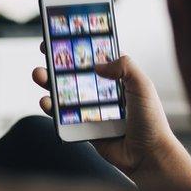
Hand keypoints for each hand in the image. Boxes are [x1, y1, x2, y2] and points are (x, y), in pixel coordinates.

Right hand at [33, 43, 190, 190]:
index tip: (63, 34)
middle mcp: (102, 91)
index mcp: (118, 78)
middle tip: (46, 51)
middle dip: (58, 61)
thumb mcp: (143, 86)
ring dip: (49, 82)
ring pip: (65, 92)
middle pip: (75, 72)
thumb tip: (97, 64)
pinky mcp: (84, 127)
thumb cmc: (151, 121)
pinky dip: (51, 108)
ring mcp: (91, 109)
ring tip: (39, 75)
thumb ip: (125, 67)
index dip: (79, 45)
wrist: (149, 156)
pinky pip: (63, 116)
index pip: (95, 56)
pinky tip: (46, 102)